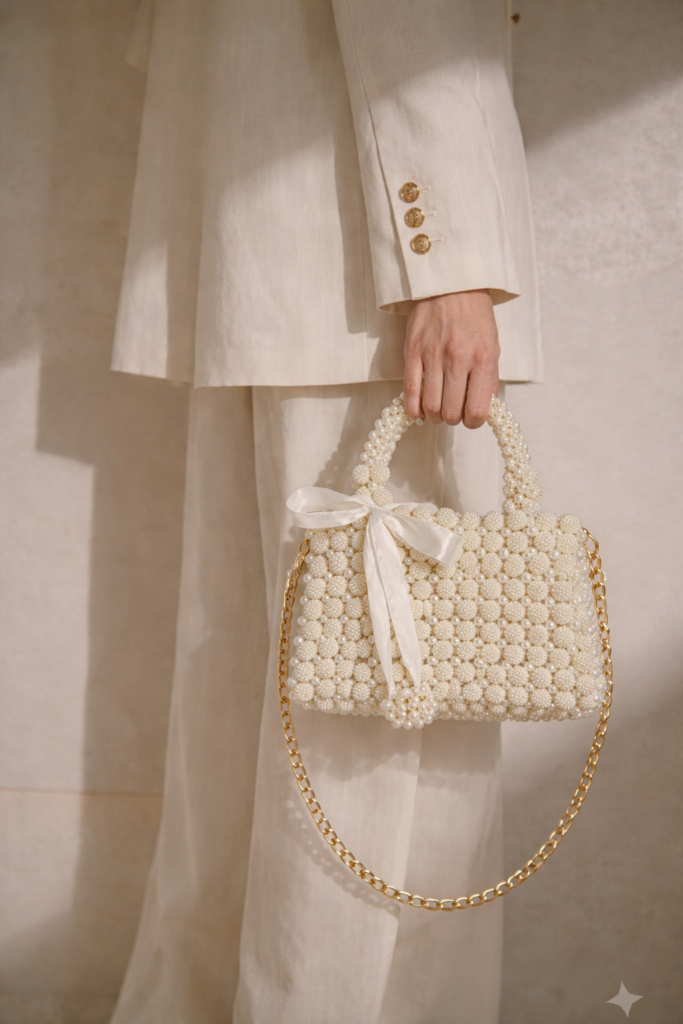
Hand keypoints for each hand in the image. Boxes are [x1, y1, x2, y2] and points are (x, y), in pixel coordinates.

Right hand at [403, 289, 499, 427]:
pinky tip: (419, 410)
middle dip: (453, 419)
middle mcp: (458, 359)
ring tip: (437, 410)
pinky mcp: (412, 352)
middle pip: (451, 412)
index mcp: (483, 359)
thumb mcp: (492, 346)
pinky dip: (414, 409)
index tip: (471, 419)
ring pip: (430, 406)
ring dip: (434, 416)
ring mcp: (433, 356)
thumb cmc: (474, 317)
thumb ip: (488, 378)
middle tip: (453, 412)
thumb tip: (484, 408)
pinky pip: (410, 392)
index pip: (478, 410)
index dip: (474, 422)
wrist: (451, 284)